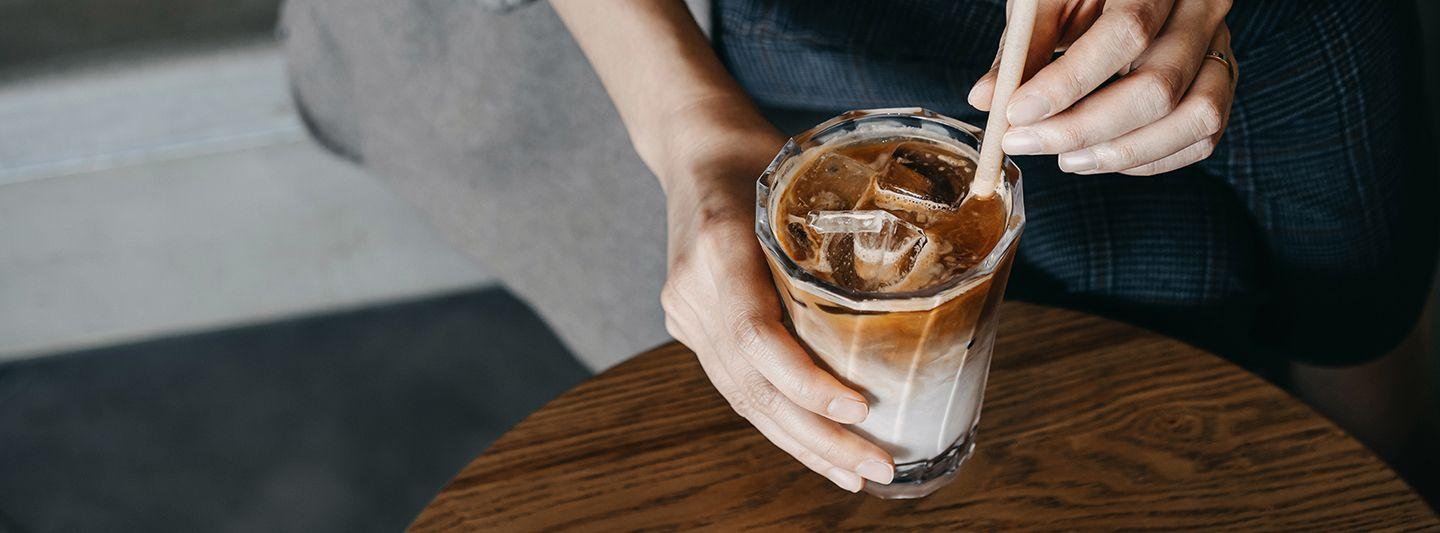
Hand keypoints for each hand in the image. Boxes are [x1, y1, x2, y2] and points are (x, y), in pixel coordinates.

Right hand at [658, 125, 896, 492]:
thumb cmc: (764, 155)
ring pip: (743, 398)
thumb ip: (848, 229)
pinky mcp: (690, 328)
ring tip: (856, 474)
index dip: (805, 381)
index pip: (755, 334)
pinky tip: (819, 447)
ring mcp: (685, 313)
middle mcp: (692, 288)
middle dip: (817, 436)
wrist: (695, 148)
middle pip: (752, 384)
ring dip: (803, 443)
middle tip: (877, 467)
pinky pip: (737, 386)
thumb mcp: (809, 176)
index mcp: (719, 243)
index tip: (858, 408)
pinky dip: (782, 421)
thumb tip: (936, 280)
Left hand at [969, 0, 1235, 174]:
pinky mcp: (1221, 79)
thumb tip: (986, 99)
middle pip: (1159, 87)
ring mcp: (1220, 47)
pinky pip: (1201, 136)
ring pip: (1194, 118)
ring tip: (1064, 159)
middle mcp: (1201, 9)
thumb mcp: (1046, 0)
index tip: (1016, 113)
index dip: (1068, 83)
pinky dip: (1149, 160)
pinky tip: (1099, 156)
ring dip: (1122, 153)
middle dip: (1083, 129)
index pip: (1126, 33)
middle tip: (1024, 142)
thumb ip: (1022, 46)